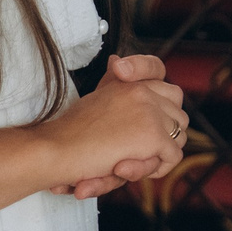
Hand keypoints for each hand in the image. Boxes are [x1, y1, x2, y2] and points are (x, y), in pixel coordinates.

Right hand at [42, 53, 187, 198]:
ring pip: (178, 135)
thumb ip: (110, 84)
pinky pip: (172, 156)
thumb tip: (116, 60)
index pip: (157, 72)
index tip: (134, 103)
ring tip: (128, 163)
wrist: (54, 150)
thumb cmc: (67, 134)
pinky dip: (157, 169)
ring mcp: (150, 111)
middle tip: (138, 149)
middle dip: (165, 132)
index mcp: (128, 82)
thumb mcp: (93, 101)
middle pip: (177, 110)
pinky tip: (131, 170)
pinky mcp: (153, 135)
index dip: (157, 91)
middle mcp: (143, 90)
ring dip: (158, 154)